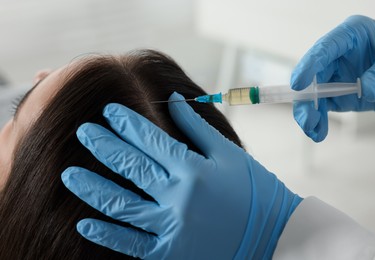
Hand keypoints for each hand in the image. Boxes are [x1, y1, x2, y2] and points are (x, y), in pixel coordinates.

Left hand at [61, 93, 301, 258]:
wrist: (272, 237)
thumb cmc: (255, 191)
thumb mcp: (228, 154)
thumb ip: (196, 126)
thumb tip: (173, 99)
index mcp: (194, 170)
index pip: (151, 140)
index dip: (127, 123)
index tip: (109, 112)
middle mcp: (178, 198)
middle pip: (131, 167)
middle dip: (103, 146)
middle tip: (83, 131)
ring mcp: (171, 228)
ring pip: (121, 205)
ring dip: (92, 188)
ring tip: (69, 173)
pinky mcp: (169, 252)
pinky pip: (130, 243)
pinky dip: (106, 233)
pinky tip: (85, 221)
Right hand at [291, 15, 374, 141]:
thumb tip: (365, 90)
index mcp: (349, 36)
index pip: (324, 49)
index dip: (309, 66)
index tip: (298, 83)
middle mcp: (336, 57)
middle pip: (312, 76)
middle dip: (305, 98)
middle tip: (305, 115)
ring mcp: (334, 77)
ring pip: (312, 95)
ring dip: (309, 113)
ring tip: (311, 128)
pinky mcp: (337, 95)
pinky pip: (323, 108)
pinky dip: (319, 121)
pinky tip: (318, 132)